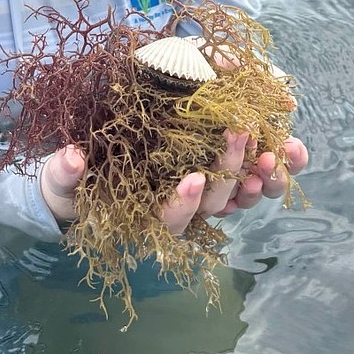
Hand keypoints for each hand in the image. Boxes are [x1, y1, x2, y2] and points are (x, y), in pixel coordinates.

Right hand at [39, 134, 308, 231]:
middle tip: (237, 133)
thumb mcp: (61, 174)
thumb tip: (72, 157)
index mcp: (144, 214)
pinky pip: (255, 179)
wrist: (87, 171)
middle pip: (213, 204)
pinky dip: (275, 168)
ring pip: (241, 197)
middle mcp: (180, 209)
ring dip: (261, 178)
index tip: (193, 178)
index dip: (181, 204)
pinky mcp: (221, 172)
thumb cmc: (75, 180)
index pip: (168, 220)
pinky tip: (292, 150)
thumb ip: (62, 170)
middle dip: (229, 174)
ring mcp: (205, 194)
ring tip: (275, 152)